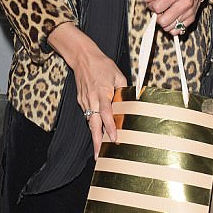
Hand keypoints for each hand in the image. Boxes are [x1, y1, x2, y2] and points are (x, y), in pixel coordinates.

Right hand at [46, 23, 126, 156]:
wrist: (82, 57)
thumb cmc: (101, 64)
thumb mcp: (117, 74)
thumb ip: (124, 89)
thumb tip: (131, 101)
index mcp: (102, 93)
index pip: (106, 114)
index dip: (110, 127)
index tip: (114, 138)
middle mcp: (92, 100)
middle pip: (93, 124)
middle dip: (96, 141)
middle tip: (99, 155)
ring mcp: (85, 101)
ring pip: (90, 122)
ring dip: (94, 136)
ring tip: (99, 149)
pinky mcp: (81, 101)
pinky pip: (88, 115)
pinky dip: (92, 125)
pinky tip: (97, 133)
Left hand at [144, 0, 212, 34]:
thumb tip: (147, 0)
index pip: (157, 7)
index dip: (151, 6)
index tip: (153, 3)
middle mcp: (184, 3)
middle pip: (163, 21)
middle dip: (157, 17)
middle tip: (159, 11)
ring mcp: (189, 12)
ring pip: (169, 28)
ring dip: (164, 22)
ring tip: (165, 13)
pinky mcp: (192, 18)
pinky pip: (178, 30)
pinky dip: (172, 26)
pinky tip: (171, 18)